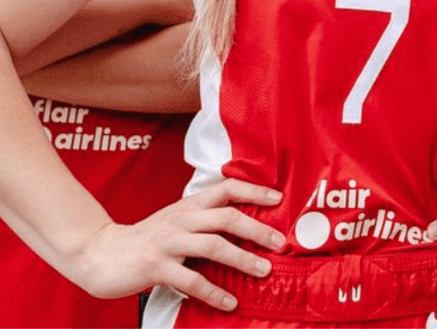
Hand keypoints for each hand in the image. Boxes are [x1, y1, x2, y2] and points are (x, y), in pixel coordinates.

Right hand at [73, 179, 283, 311]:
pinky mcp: (156, 267)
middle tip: (279, 242)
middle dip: (257, 229)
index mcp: (189, 206)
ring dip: (242, 259)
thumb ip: (203, 218)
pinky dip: (213, 292)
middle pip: (227, 218)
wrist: (101, 253)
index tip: (279, 199)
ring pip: (214, 247)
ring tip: (264, 271)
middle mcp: (182, 219)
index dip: (254, 192)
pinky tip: (229, 302)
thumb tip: (241, 222)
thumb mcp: (176, 220)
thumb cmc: (147, 238)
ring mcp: (169, 243)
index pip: (227, 189)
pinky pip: (191, 280)